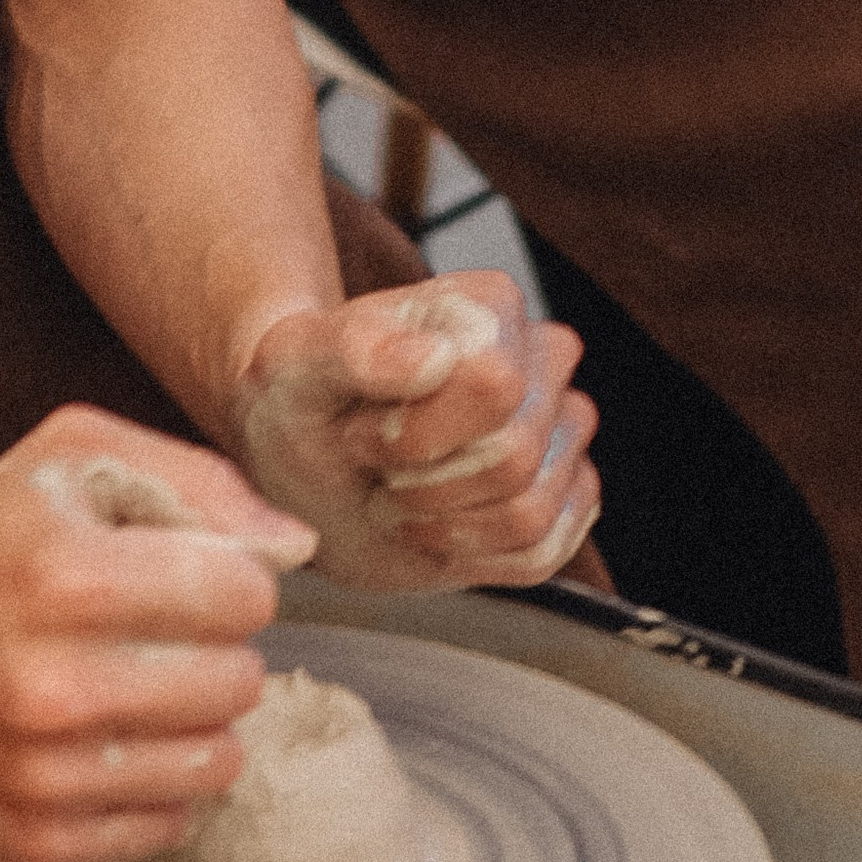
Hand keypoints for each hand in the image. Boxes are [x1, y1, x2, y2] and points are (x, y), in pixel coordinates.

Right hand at [0, 408, 314, 861]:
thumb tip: (293, 542)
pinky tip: (103, 743)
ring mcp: (43, 776)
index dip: (228, 578)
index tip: (187, 576)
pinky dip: (151, 784)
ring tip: (135, 689)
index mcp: (65, 575)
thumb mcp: (67, 459)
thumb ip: (192, 480)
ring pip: (217, 762)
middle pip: (240, 683)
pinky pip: (167, 824)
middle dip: (214, 650)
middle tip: (156, 635)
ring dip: (192, 722)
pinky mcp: (35, 843)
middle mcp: (54, 684)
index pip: (246, 595)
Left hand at [228, 272, 599, 592]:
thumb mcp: (297, 364)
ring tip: (397, 495)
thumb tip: (434, 358)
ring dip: (442, 524)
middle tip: (375, 467)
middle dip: (422, 484)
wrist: (306, 460)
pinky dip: (471, 556)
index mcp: (491, 305)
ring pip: (529, 512)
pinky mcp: (564, 499)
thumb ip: (356, 348)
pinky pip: (543, 552)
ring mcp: (561, 431)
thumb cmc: (303, 398)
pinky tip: (431, 525)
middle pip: (513, 456)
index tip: (362, 431)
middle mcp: (542, 359)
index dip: (417, 433)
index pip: (495, 385)